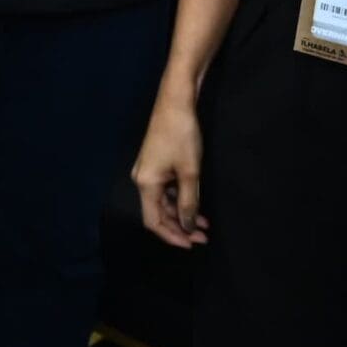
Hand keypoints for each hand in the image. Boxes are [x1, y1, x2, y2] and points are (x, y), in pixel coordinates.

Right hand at [131, 95, 208, 247]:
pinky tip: (195, 202)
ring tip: (205, 223)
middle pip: (158, 213)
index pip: (153, 221)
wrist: (176, 102)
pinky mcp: (156, 162)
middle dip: (180, 226)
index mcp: (145, 184)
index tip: (192, 244)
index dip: (171, 236)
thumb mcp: (190, 172)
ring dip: (182, 213)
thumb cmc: (182, 136)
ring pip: (163, 201)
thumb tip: (189, 226)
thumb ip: (189, 203)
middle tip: (204, 236)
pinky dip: (180, 199)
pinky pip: (165, 189)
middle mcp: (142, 179)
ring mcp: (148, 170)